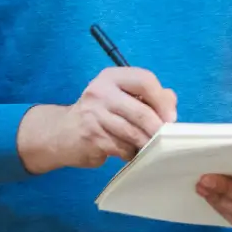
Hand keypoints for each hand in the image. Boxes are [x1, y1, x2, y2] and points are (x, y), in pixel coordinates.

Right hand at [17, 67, 175, 173]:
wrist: (61, 133)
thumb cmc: (100, 114)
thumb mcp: (120, 97)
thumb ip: (147, 96)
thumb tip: (171, 106)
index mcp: (111, 77)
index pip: (145, 80)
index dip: (162, 100)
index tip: (171, 117)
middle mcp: (100, 92)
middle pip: (141, 111)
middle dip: (158, 128)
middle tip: (164, 137)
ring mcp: (94, 115)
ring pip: (133, 133)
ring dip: (145, 143)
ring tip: (148, 146)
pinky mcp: (91, 137)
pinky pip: (122, 148)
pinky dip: (130, 153)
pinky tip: (128, 152)